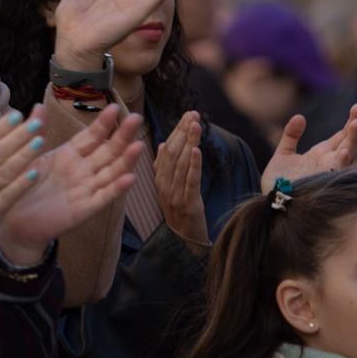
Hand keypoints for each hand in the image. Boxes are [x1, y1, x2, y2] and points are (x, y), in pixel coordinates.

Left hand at [0, 104, 143, 261]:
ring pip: (111, 172)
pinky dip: (117, 188)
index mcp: (69, 155)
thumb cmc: (22, 187)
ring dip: (126, 160)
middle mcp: (82, 170)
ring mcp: (86, 189)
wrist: (15, 222)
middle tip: (136, 118)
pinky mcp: (84, 209)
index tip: (116, 107)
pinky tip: (130, 178)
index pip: (92, 136)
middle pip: (108, 150)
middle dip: (122, 135)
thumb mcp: (28, 157)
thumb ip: (36, 133)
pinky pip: (103, 197)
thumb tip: (38, 106)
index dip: (104, 123)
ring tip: (138, 145)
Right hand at [155, 111, 208, 252]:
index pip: (167, 150)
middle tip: (193, 114)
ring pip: (181, 164)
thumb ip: (165, 168)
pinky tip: (197, 150)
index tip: (186, 115)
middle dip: (183, 132)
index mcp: (159, 180)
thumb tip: (163, 145)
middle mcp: (164, 185)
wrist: (185, 243)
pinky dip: (194, 165)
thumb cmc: (180, 213)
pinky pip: (190, 181)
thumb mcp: (170, 189)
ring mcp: (175, 194)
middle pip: (172, 153)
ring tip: (195, 124)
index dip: (176, 131)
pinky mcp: (188, 203)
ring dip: (189, 142)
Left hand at [260, 104, 356, 190]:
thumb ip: (290, 136)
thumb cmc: (278, 184)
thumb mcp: (282, 155)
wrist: (270, 203)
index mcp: (321, 154)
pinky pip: (337, 173)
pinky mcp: (323, 183)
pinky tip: (344, 152)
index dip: (351, 120)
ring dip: (352, 139)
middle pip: (348, 140)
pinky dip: (342, 162)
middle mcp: (328, 162)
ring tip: (355, 123)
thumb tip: (299, 117)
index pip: (341, 135)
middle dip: (355, 123)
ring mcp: (327, 172)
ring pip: (347, 154)